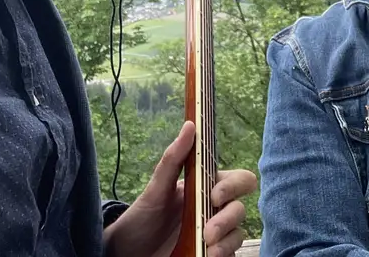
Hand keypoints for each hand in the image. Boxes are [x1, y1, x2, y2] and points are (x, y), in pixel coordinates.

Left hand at [103, 121, 259, 256]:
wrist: (128, 252)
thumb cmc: (141, 218)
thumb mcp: (154, 189)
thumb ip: (173, 159)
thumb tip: (190, 126)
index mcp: (206, 188)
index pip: (238, 180)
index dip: (233, 186)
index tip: (214, 196)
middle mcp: (214, 209)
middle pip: (240, 208)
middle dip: (227, 219)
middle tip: (208, 232)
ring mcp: (215, 234)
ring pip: (238, 233)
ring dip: (226, 241)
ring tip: (208, 251)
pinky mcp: (213, 253)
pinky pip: (231, 254)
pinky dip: (224, 255)